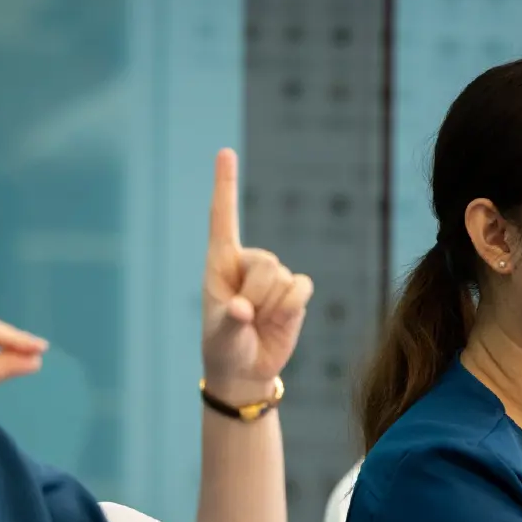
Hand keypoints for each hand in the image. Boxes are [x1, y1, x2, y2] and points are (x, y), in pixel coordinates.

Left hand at [201, 149, 312, 399]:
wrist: (246, 370)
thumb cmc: (224, 348)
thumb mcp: (220, 337)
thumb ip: (229, 321)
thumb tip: (241, 309)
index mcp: (219, 263)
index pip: (222, 217)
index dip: (225, 184)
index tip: (225, 151)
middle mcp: (248, 263)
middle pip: (264, 262)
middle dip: (256, 296)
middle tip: (245, 319)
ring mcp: (274, 277)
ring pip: (282, 278)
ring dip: (271, 307)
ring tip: (259, 323)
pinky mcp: (295, 292)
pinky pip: (301, 288)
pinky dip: (291, 307)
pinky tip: (280, 321)